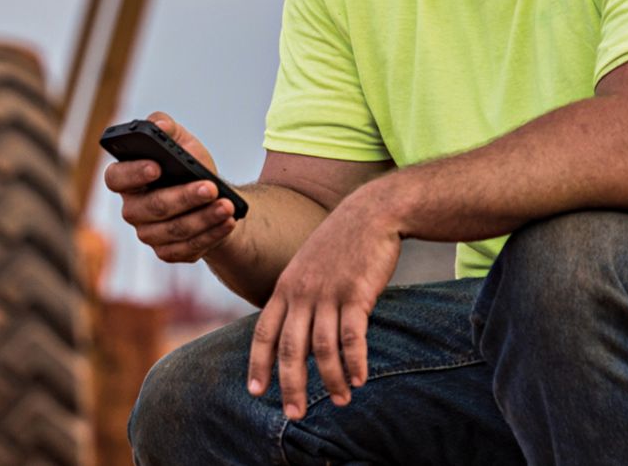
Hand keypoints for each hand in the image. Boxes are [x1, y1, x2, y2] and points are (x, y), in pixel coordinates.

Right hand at [104, 112, 237, 262]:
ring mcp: (148, 233)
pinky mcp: (166, 252)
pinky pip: (186, 248)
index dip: (133, 173)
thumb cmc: (190, 168)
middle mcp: (132, 209)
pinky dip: (210, 234)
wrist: (212, 198)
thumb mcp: (182, 142)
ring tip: (226, 206)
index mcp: (126, 178)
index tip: (157, 166)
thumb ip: (167, 127)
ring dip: (204, 218)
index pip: (116, 177)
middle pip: (153, 206)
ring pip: (174, 229)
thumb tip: (159, 125)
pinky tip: (227, 222)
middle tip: (210, 188)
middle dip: (184, 197)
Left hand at [247, 188, 401, 420]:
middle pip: (290, 348)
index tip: (256, 391)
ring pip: (322, 348)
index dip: (259, 364)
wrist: (370, 213)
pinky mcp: (356, 294)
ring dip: (331, 379)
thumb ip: (298, 299)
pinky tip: (360, 379)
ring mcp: (328, 293)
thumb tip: (296, 337)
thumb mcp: (307, 268)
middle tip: (294, 414)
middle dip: (290, 385)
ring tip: (341, 400)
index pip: (264, 332)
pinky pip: (353, 337)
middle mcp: (301, 293)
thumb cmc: (339, 245)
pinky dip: (355, 362)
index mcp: (285, 288)